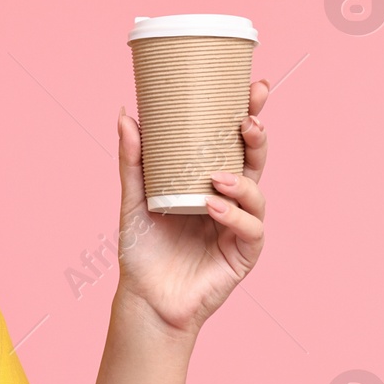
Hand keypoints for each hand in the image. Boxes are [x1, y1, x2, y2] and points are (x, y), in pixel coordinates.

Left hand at [114, 78, 269, 336]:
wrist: (144, 298)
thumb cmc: (142, 249)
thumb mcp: (135, 199)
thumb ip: (134, 161)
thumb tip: (125, 113)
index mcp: (209, 181)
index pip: (233, 142)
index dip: (248, 113)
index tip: (254, 86)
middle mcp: (230, 200)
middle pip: (254, 161)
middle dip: (258, 136)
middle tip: (248, 119)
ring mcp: (240, 226)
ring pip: (257, 194)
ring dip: (241, 180)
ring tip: (216, 176)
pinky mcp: (243, 254)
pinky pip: (249, 229)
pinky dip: (233, 215)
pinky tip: (213, 206)